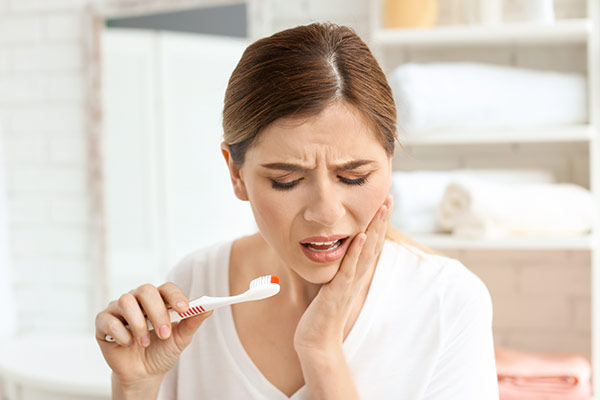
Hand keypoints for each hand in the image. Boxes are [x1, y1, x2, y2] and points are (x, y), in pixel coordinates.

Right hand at [95, 282, 211, 388]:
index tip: (185, 309)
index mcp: (158, 300)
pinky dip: (121, 333)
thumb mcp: (181, 339)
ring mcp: (118, 309)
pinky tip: (128, 343)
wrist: (143, 374)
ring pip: (126, 301)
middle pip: (145, 290)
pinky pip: (108, 319)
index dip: (175, 296)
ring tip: (144, 342)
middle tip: (164, 334)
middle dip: (157, 313)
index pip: (166, 288)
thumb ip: (193, 322)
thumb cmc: (162, 351)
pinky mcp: (103, 322)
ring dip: (139, 324)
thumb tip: (209, 308)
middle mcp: (138, 300)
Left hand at [293, 194, 392, 355]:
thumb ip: (341, 269)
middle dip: (381, 219)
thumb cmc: (324, 313)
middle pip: (374, 242)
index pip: (371, 243)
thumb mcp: (335, 284)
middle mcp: (358, 275)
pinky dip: (357, 251)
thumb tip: (341, 253)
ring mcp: (350, 283)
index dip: (378, 222)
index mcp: (357, 273)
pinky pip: (349, 268)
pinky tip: (361, 235)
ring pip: (366, 251)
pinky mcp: (338, 291)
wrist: (318, 340)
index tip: (383, 202)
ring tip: (381, 208)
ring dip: (374, 228)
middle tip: (389, 196)